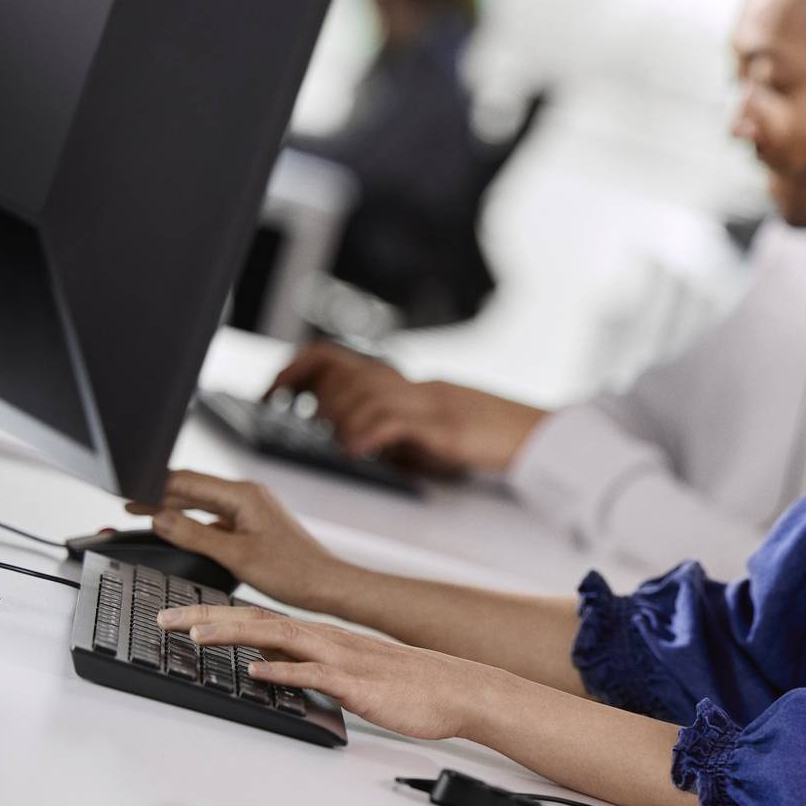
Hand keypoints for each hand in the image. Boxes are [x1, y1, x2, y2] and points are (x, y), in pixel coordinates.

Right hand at [128, 471, 344, 611]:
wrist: (325, 584)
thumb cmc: (292, 571)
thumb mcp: (235, 555)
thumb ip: (193, 535)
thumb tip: (159, 518)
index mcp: (243, 494)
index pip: (187, 482)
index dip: (153, 486)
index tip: (127, 491)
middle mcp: (247, 495)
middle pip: (192, 489)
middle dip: (158, 494)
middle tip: (126, 503)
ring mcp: (250, 509)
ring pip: (202, 503)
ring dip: (174, 508)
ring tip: (143, 512)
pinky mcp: (252, 523)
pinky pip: (214, 518)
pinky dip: (193, 522)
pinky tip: (177, 530)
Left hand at [156, 604, 515, 740]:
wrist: (458, 689)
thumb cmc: (410, 685)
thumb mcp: (351, 674)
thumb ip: (312, 670)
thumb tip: (273, 673)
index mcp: (323, 638)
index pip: (259, 619)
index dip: (215, 614)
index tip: (177, 617)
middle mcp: (327, 641)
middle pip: (257, 621)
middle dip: (206, 617)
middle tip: (164, 618)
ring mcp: (341, 659)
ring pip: (279, 638)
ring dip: (234, 634)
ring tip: (194, 635)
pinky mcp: (357, 683)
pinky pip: (314, 674)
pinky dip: (282, 670)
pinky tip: (256, 670)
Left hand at [269, 342, 546, 473]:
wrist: (532, 434)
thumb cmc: (478, 438)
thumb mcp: (420, 433)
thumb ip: (385, 430)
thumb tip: (345, 439)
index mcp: (399, 384)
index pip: (334, 357)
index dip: (296, 368)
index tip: (274, 391)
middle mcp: (409, 386)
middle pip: (342, 374)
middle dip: (315, 400)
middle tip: (313, 424)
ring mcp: (426, 403)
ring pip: (362, 394)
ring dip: (339, 419)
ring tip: (342, 441)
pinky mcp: (443, 428)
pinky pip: (394, 421)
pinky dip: (367, 433)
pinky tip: (358, 448)